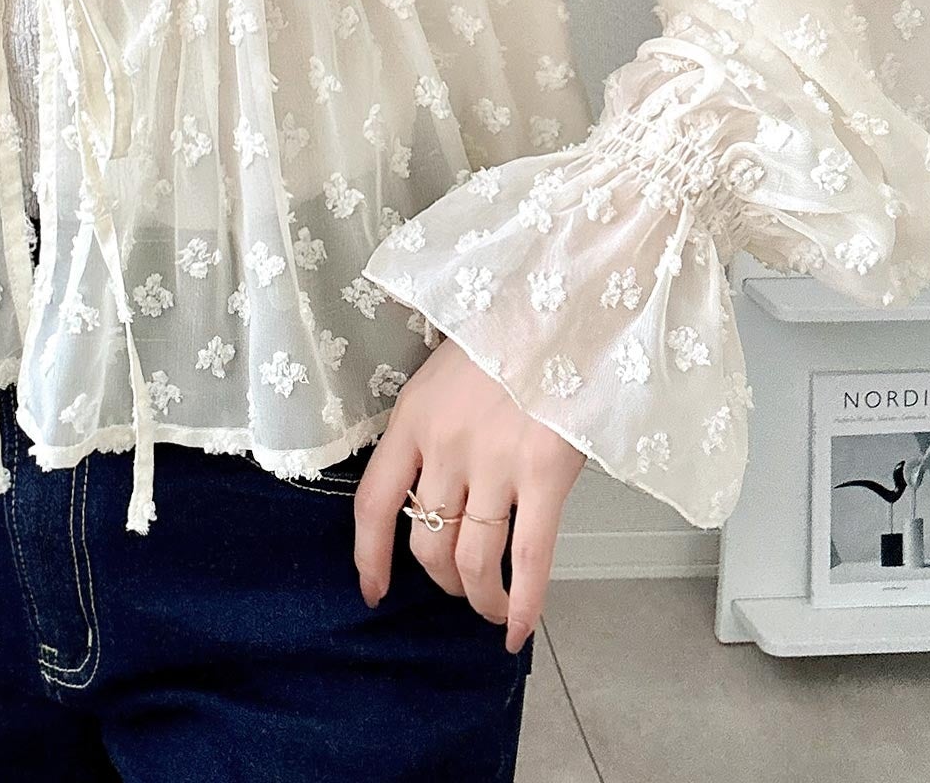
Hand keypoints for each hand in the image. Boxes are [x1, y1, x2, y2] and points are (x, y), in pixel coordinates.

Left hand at [353, 337, 585, 651]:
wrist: (560, 301)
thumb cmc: (507, 329)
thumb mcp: (444, 365)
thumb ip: (430, 417)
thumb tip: (427, 462)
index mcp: (413, 419)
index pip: (373, 503)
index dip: (369, 556)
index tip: (374, 589)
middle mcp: (445, 447)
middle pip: (427, 543)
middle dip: (442, 578)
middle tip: (459, 584)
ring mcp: (493, 464)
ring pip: (473, 560)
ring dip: (478, 596)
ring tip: (489, 606)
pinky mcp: (544, 476)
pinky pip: (529, 560)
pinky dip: (523, 604)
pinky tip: (517, 628)